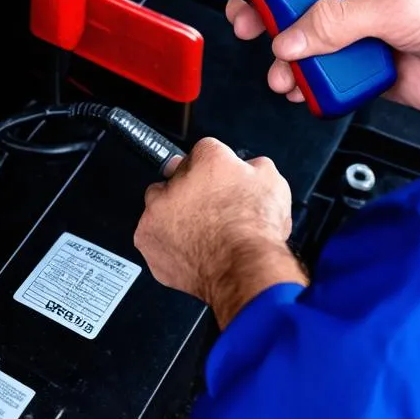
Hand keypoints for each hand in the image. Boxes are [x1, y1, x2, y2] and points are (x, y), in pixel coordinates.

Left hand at [134, 138, 305, 327]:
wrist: (244, 268)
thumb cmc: (257, 228)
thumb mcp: (272, 181)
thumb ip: (253, 168)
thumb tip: (248, 170)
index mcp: (207, 158)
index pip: (205, 150)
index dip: (217, 168)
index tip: (220, 179)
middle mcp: (175, 180)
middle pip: (176, 175)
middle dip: (189, 188)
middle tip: (209, 207)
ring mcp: (156, 211)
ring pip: (159, 206)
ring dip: (174, 215)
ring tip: (200, 232)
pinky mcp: (147, 240)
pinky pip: (154, 237)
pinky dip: (168, 243)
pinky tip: (191, 249)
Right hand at [226, 0, 419, 113]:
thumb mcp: (396, 5)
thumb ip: (340, 20)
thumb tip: (296, 36)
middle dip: (270, 10)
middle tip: (249, 22)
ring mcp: (361, 22)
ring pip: (308, 35)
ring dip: (289, 54)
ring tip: (282, 69)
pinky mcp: (365, 58)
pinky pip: (326, 69)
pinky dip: (310, 80)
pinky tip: (303, 86)